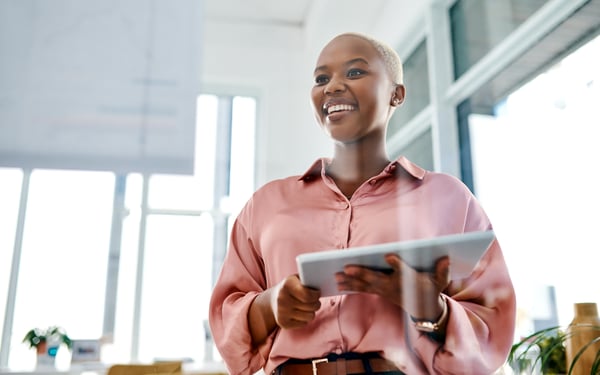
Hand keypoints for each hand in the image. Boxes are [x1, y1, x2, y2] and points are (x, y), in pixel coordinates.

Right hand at [269, 274, 321, 328]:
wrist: (272, 300)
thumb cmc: (290, 287)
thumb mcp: (296, 279)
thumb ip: (307, 280)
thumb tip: (323, 284)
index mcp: (287, 285)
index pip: (308, 295)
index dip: (316, 295)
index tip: (317, 293)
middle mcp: (282, 299)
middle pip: (311, 306)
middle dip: (316, 303)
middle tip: (314, 301)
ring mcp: (282, 312)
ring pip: (310, 316)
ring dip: (311, 312)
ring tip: (307, 307)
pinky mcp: (283, 323)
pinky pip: (304, 323)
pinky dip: (304, 319)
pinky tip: (299, 313)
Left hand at [335, 254, 449, 318]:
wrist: (423, 309)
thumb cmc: (430, 289)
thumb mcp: (440, 281)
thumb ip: (442, 270)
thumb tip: (446, 258)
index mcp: (407, 280)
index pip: (402, 271)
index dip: (396, 263)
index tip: (388, 256)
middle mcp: (393, 286)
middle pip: (376, 279)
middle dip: (361, 274)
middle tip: (347, 268)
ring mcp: (385, 290)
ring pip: (365, 285)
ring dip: (350, 282)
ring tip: (336, 277)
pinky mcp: (380, 292)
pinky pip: (363, 289)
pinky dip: (351, 286)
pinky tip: (339, 283)